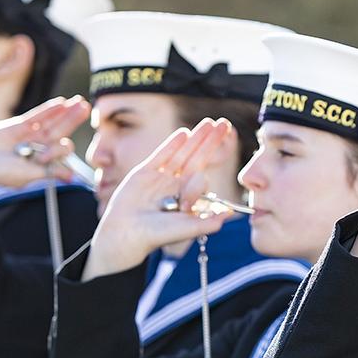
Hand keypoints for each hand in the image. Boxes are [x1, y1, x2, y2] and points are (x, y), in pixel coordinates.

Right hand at [0, 96, 90, 212]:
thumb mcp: (25, 175)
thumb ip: (47, 172)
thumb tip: (71, 176)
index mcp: (43, 163)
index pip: (60, 152)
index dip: (58, 151)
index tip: (43, 157)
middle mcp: (39, 149)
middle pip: (61, 132)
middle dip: (73, 121)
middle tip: (88, 108)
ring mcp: (29, 136)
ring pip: (51, 122)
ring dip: (65, 112)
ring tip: (80, 102)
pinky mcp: (18, 126)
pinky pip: (36, 116)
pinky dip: (48, 110)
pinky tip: (61, 102)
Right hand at [83, 119, 236, 279]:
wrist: (126, 233)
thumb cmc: (156, 235)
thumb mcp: (187, 229)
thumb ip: (208, 222)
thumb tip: (230, 213)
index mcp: (187, 198)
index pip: (201, 180)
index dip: (199, 184)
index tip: (185, 202)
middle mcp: (176, 186)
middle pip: (197, 159)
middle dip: (210, 142)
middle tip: (225, 124)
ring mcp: (161, 178)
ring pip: (182, 153)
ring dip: (196, 138)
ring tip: (210, 123)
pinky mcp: (144, 172)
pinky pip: (161, 155)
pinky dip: (172, 144)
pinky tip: (184, 132)